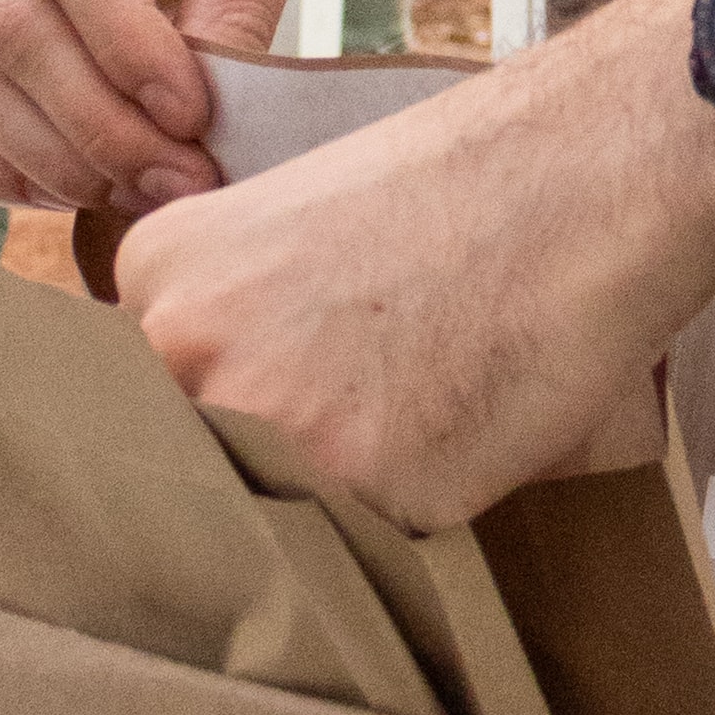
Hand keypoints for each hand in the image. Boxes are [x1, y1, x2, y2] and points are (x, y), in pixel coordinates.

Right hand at [0, 0, 389, 216]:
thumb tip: (189, 129)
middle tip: (186, 181)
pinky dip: (3, 158)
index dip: (126, 46)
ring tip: (152, 189)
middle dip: (95, 121)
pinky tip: (88, 185)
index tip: (198, 115)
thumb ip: (237, 1)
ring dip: (52, 155)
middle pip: (5, 17)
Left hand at [113, 0, 714, 531]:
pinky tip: (465, 422)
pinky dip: (418, 505)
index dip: (199, 420)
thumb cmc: (473, 185)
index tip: (245, 421)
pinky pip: (368, 542)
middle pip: (181, 471)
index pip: (125, 404)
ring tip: (414, 408)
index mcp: (157, 271)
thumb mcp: (296, 226)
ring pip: (268, 518)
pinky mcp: (363, 491)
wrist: (589, 172)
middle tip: (349, 417)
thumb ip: (227, 323)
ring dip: (329, 499)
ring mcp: (269, 427)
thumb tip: (200, 433)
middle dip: (247, 471)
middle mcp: (186, 351)